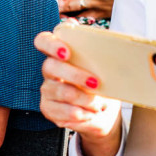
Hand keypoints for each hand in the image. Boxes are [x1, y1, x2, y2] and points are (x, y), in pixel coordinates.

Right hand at [34, 29, 123, 155]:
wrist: (102, 111)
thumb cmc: (102, 84)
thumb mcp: (104, 69)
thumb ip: (101, 58)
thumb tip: (112, 51)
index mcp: (60, 53)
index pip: (43, 41)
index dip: (51, 45)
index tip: (67, 53)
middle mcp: (49, 69)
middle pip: (50, 67)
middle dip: (74, 75)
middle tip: (95, 83)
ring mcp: (47, 89)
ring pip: (61, 91)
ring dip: (84, 99)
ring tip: (98, 104)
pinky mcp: (48, 108)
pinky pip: (63, 111)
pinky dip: (81, 114)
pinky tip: (90, 113)